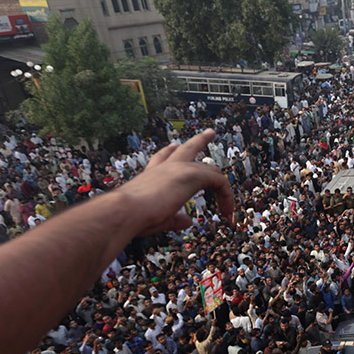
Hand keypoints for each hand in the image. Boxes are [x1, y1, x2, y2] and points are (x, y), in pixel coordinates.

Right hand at [114, 129, 234, 234]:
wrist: (123, 211)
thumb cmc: (130, 217)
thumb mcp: (154, 218)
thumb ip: (173, 219)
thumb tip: (186, 221)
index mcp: (151, 175)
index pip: (162, 158)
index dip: (170, 152)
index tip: (173, 146)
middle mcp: (164, 168)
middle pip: (186, 149)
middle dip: (199, 140)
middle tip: (209, 133)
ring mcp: (178, 169)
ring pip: (209, 167)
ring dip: (222, 185)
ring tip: (229, 198)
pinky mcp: (191, 175)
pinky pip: (219, 181)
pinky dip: (226, 196)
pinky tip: (226, 210)